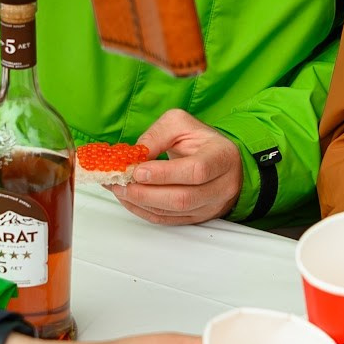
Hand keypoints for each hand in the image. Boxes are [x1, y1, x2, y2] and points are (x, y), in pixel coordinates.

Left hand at [112, 109, 241, 226]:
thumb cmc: (200, 140)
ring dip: (141, 203)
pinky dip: (145, 211)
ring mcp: (211, 205)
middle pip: (183, 198)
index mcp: (222, 157)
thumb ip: (157, 136)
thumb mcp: (180, 124)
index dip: (165, 174)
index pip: (196, 171)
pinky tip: (130, 200)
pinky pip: (168, 220)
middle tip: (121, 183)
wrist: (219, 159)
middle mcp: (222, 185)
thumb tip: (135, 157)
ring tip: (120, 190)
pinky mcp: (198, 217)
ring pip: (173, 213)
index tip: (138, 171)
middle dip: (146, 193)